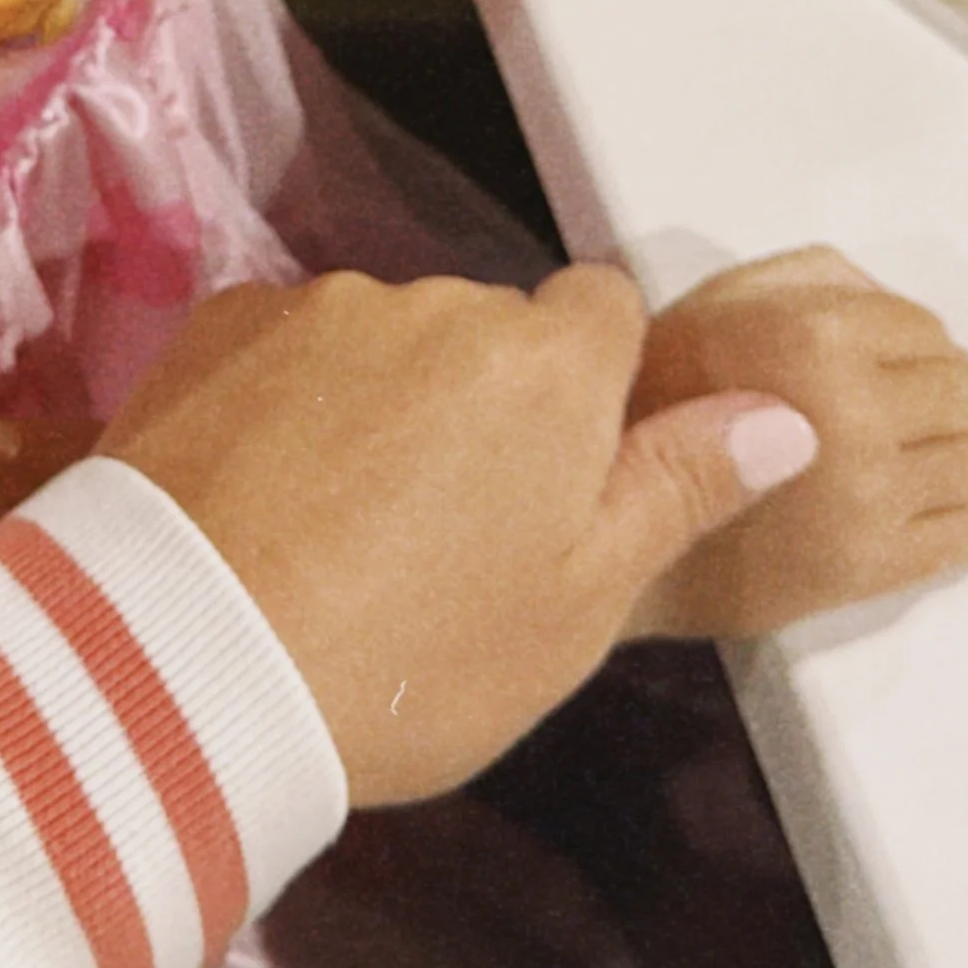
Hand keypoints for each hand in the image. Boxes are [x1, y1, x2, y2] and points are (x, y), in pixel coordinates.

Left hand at [101, 264, 817, 804]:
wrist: (185, 664)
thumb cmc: (412, 658)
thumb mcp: (578, 605)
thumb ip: (679, 489)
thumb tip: (781, 415)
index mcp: (550, 365)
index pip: (607, 313)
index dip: (592, 392)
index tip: (553, 479)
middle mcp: (440, 304)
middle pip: (491, 329)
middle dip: (482, 400)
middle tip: (440, 531)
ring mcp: (320, 307)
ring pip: (385, 339)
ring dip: (379, 401)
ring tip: (335, 528)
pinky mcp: (218, 325)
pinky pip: (284, 346)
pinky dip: (284, 401)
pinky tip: (259, 500)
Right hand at [622, 246, 967, 640]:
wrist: (609, 521)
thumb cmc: (654, 392)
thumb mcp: (719, 298)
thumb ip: (808, 280)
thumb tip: (896, 310)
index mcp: (820, 336)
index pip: (922, 331)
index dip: (943, 344)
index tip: (957, 359)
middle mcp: (862, 412)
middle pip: (963, 396)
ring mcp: (875, 495)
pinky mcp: (871, 565)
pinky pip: (956, 541)